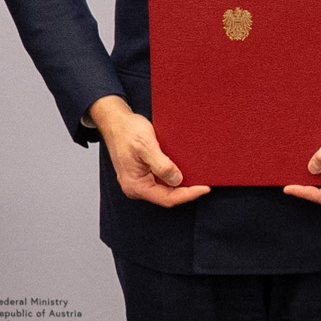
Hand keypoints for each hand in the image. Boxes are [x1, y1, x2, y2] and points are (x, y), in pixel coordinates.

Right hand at [90, 97, 206, 208]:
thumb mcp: (146, 146)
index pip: (167, 198)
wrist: (115, 121)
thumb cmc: (127, 131)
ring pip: (165, 189)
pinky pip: (161, 180)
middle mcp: (136, 187)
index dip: (188, 194)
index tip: (205, 187)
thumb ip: (161, 165)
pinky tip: (184, 169)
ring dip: (181, 183)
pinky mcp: (142, 174)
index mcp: (135, 186)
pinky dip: (173, 176)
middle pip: (168, 196)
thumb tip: (177, 180)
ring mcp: (139, 181)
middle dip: (187, 190)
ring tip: (197, 175)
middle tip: (205, 181)